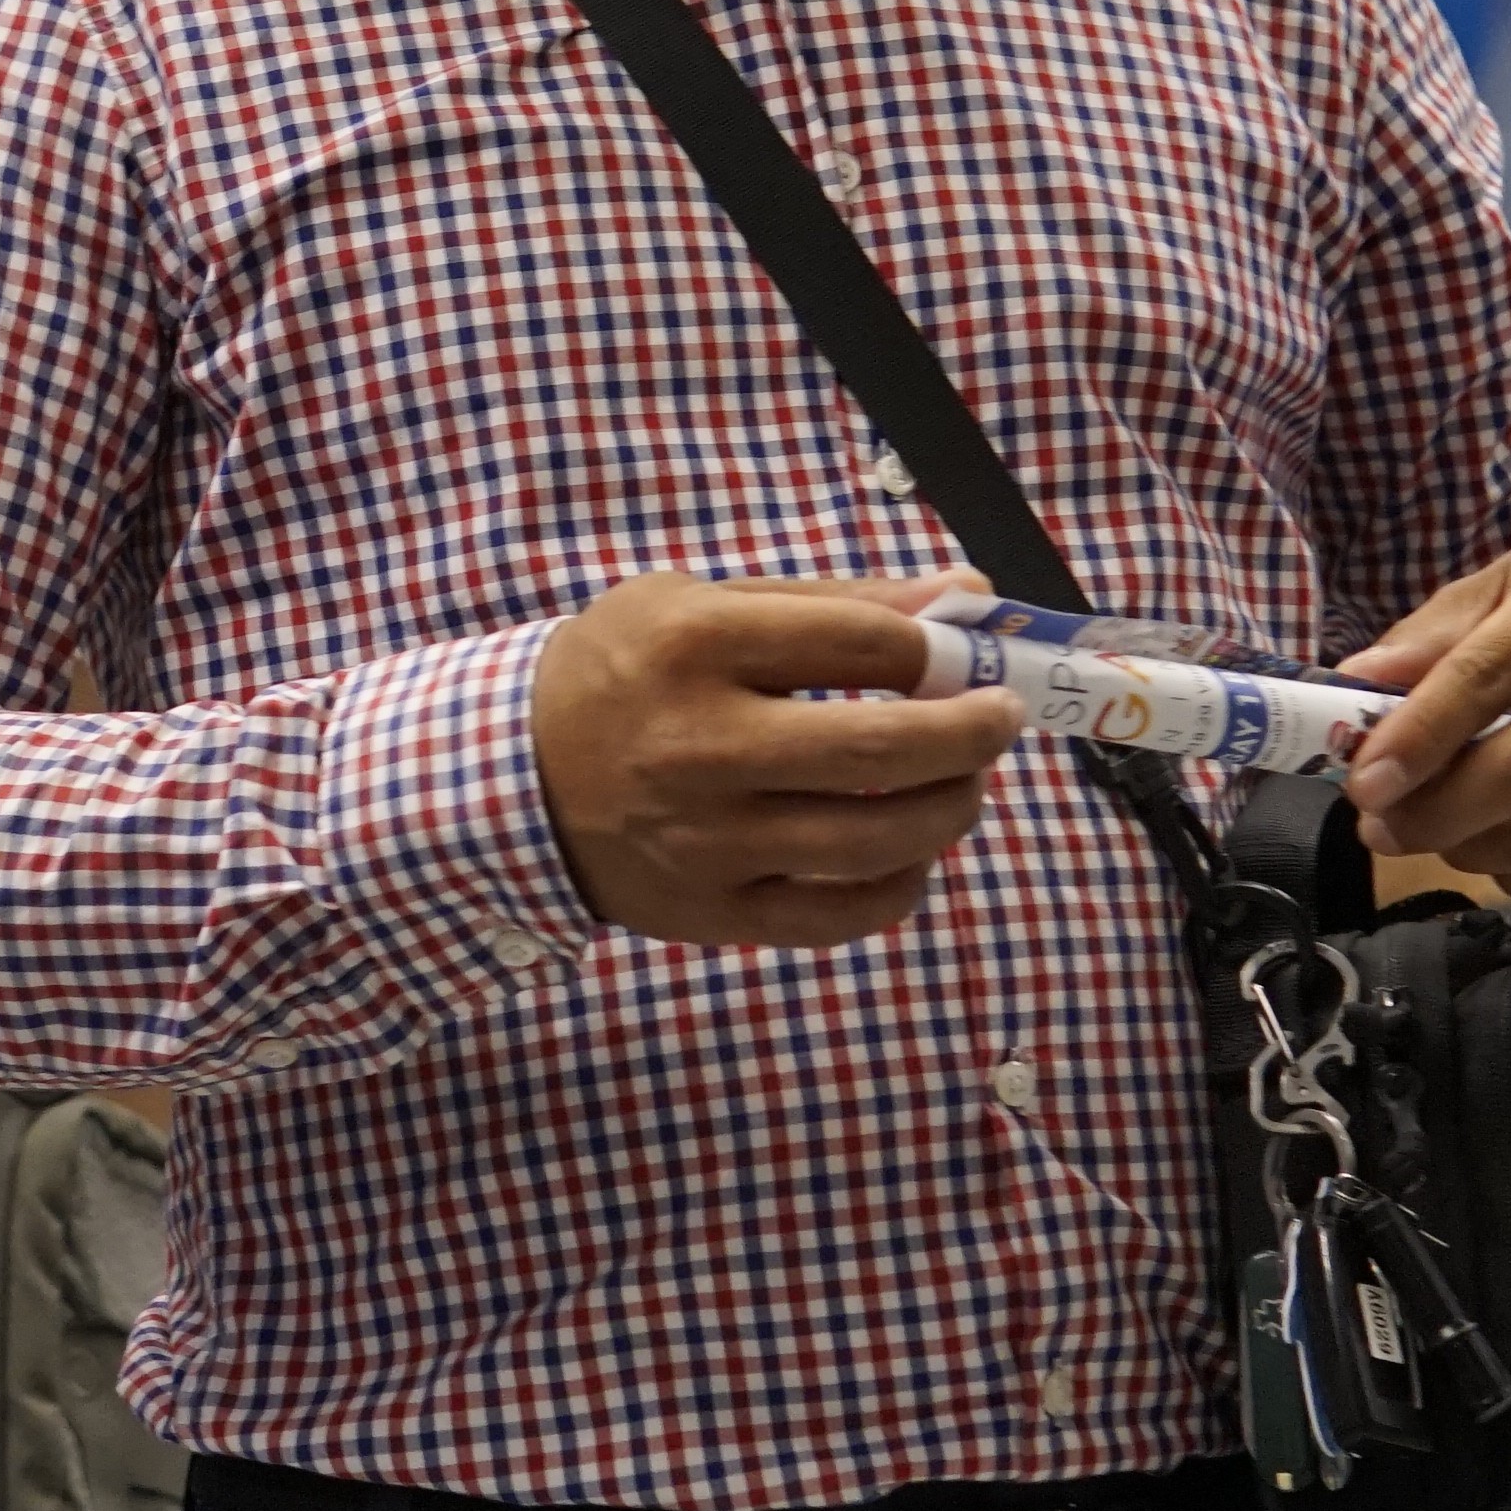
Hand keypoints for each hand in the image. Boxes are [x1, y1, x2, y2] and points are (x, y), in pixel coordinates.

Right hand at [530, 571, 1023, 949]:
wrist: (510, 779)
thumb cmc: (622, 673)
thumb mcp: (701, 604)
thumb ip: (835, 602)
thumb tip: (966, 595)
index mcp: (694, 645)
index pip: (865, 642)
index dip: (936, 646)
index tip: (956, 654)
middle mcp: (699, 745)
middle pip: (883, 746)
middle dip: (973, 731)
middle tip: (1000, 717)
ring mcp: (706, 840)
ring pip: (876, 840)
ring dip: (950, 807)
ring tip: (961, 782)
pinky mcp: (711, 912)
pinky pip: (839, 915)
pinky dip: (900, 885)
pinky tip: (908, 853)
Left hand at [1334, 534, 1510, 894]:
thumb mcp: (1510, 584)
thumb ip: (1432, 634)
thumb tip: (1353, 684)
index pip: (1483, 678)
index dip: (1415, 740)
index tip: (1361, 785)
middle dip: (1428, 814)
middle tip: (1378, 826)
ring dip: (1464, 848)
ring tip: (1435, 829)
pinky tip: (1498, 845)